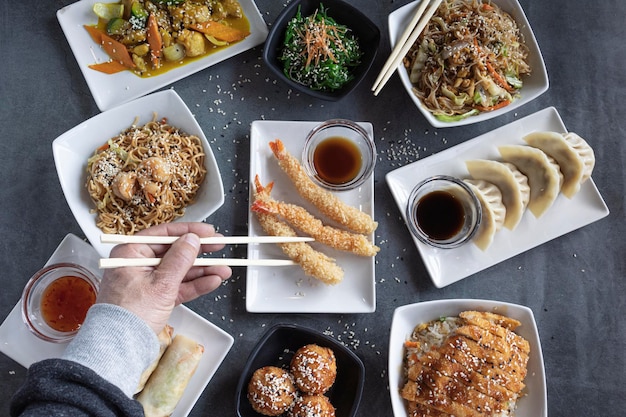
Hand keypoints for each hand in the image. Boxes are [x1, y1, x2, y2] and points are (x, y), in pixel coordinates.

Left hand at [96, 222, 231, 332]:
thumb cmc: (129, 315)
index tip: (208, 232)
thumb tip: (192, 240)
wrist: (120, 348)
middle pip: (174, 252)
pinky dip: (195, 285)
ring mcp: (147, 282)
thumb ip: (180, 259)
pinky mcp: (155, 298)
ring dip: (203, 270)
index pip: (164, 235)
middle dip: (200, 252)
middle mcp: (137, 264)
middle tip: (219, 246)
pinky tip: (213, 281)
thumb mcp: (161, 283)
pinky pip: (178, 286)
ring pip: (180, 270)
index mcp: (130, 253)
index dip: (189, 232)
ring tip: (224, 269)